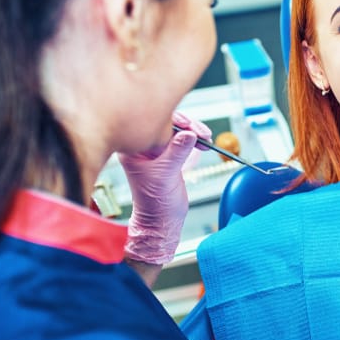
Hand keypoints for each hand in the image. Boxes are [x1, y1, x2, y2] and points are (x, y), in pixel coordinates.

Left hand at [118, 112, 209, 264]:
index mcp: (134, 148)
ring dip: (194, 132)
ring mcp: (157, 151)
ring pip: (177, 131)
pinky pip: (183, 140)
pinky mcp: (169, 155)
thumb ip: (177, 151)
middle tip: (201, 132)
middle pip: (167, 124)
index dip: (172, 121)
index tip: (189, 126)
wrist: (161, 219)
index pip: (152, 124)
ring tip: (206, 138)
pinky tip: (203, 142)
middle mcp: (144, 146)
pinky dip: (195, 139)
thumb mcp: (166, 173)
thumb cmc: (154, 201)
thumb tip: (190, 133)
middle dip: (187, 125)